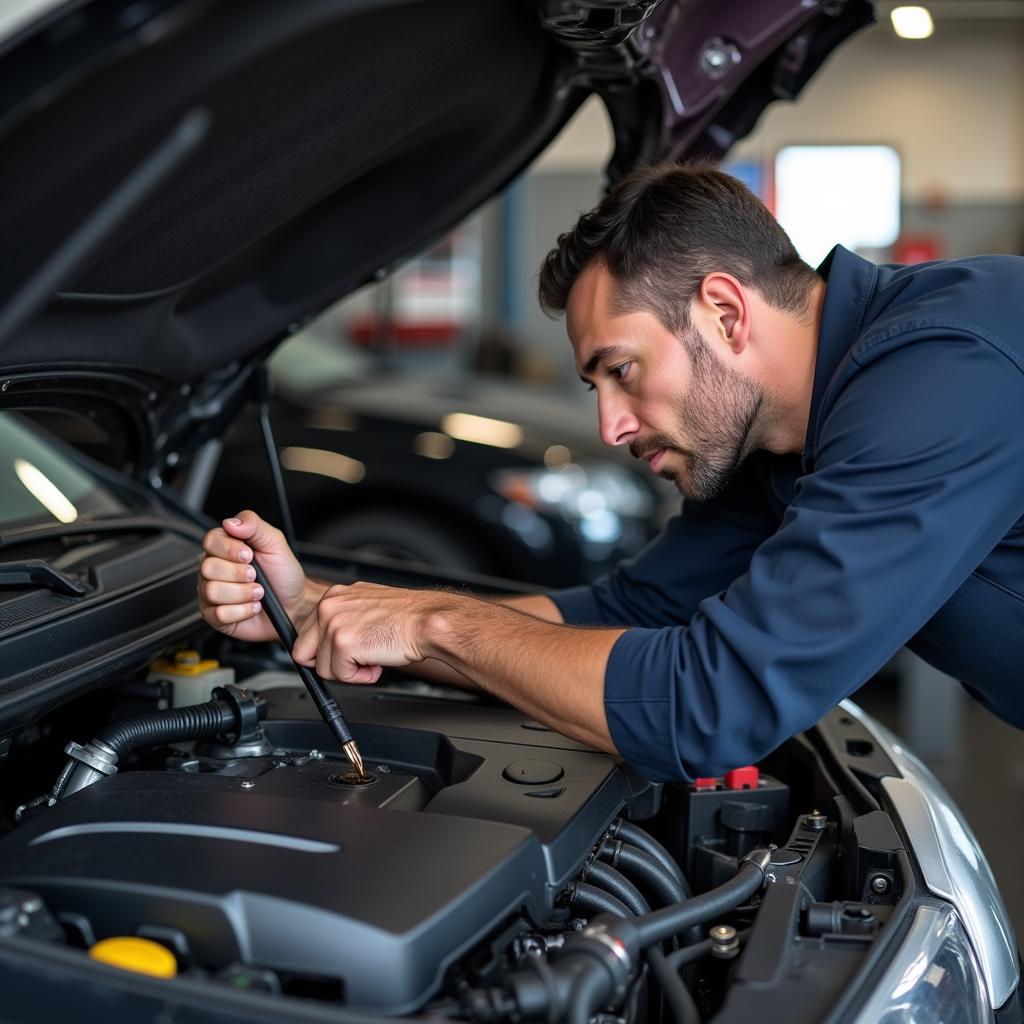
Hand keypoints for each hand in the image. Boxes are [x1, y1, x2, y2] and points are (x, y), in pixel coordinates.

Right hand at [198, 510, 316, 641]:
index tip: (250, 555)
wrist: (294, 604)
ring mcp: (211, 593)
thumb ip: (254, 526)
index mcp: (224, 547)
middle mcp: (214, 569)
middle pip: (208, 568)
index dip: (230, 549)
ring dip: (243, 593)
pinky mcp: (215, 616)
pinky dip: (243, 610)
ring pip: (213, 591)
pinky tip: (252, 606)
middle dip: (239, 574)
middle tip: (256, 576)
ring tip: (258, 592)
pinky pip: (219, 614)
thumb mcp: (275, 543)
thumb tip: (231, 522)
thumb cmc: (283, 574)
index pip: (210, 541)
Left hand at [292, 582, 445, 683]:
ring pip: (323, 669)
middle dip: (331, 664)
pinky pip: (340, 676)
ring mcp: (333, 623)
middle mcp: (329, 606)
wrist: (427, 621)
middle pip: (304, 653)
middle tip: (356, 661)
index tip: (340, 656)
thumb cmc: (407, 617)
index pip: (307, 634)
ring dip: (349, 671)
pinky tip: (376, 663)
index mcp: (334, 596)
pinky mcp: (342, 643)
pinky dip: (360, 678)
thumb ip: (344, 620)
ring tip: (373, 657)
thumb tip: (331, 641)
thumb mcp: (367, 608)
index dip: (324, 652)